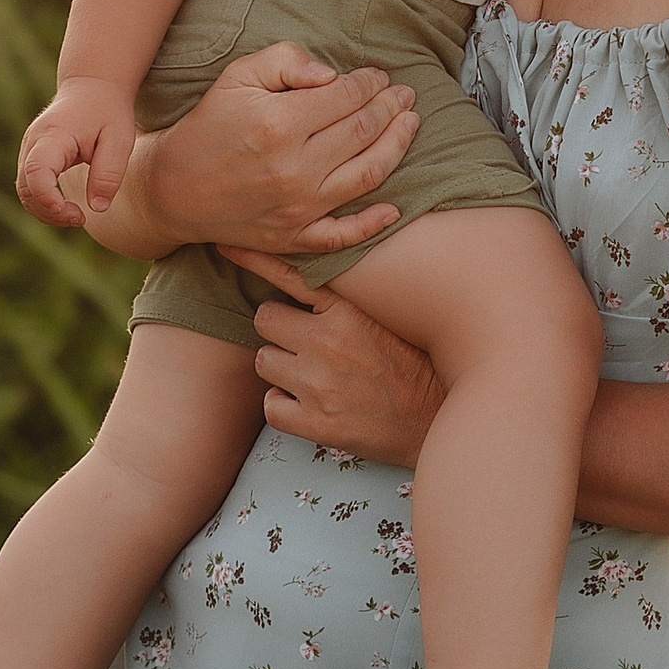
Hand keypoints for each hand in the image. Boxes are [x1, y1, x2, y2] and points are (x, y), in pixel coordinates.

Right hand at [15, 76, 136, 227]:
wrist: (93, 86)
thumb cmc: (108, 112)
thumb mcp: (119, 139)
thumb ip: (108, 173)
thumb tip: (97, 208)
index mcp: (53, 135)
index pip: (36, 171)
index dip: (48, 198)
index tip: (75, 213)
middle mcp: (33, 142)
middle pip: (25, 187)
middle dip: (49, 211)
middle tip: (81, 218)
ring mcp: (29, 148)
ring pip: (24, 190)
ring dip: (46, 210)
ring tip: (77, 216)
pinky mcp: (33, 155)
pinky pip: (30, 185)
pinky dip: (44, 201)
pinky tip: (67, 207)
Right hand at [138, 39, 419, 253]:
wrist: (173, 188)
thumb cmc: (209, 125)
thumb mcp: (238, 77)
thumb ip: (286, 62)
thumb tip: (332, 74)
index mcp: (279, 122)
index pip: (345, 96)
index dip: (369, 82)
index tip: (378, 75)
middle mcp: (293, 167)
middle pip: (362, 132)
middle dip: (390, 108)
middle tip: (405, 95)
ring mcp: (296, 207)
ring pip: (366, 176)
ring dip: (397, 148)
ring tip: (411, 125)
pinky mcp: (293, 238)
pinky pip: (342, 236)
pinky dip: (372, 224)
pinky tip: (395, 208)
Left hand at [227, 254, 445, 468]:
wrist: (439, 419)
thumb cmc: (416, 363)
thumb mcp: (388, 315)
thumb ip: (348, 295)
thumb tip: (312, 269)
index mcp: (348, 310)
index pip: (289, 274)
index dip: (255, 258)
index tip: (228, 245)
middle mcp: (329, 342)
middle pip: (264, 318)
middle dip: (280, 329)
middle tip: (304, 341)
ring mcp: (319, 384)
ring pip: (263, 361)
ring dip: (281, 367)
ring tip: (312, 373)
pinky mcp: (316, 424)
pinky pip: (270, 406)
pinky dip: (284, 406)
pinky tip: (308, 404)